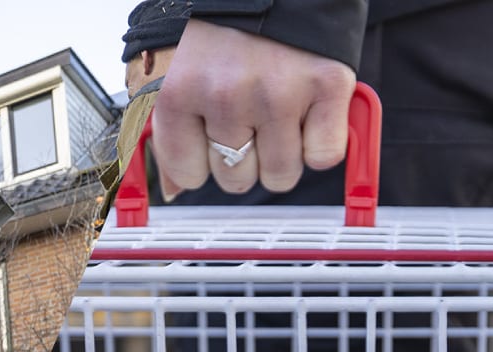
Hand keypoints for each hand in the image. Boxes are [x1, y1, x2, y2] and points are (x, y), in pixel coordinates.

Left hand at [150, 20, 355, 197]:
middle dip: (243, 156)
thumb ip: (166, 127)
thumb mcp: (170, 68)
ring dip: (282, 154)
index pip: (188, 174)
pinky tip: (308, 112)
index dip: (202, 160)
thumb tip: (173, 188)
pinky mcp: (326, 84)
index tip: (210, 138)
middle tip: (247, 115)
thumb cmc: (217, 23)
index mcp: (179, 91)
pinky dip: (320, 143)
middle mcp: (226, 95)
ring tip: (276, 111)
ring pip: (281, 174)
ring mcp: (278, 92)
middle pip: (236, 178)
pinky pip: (324, 156)